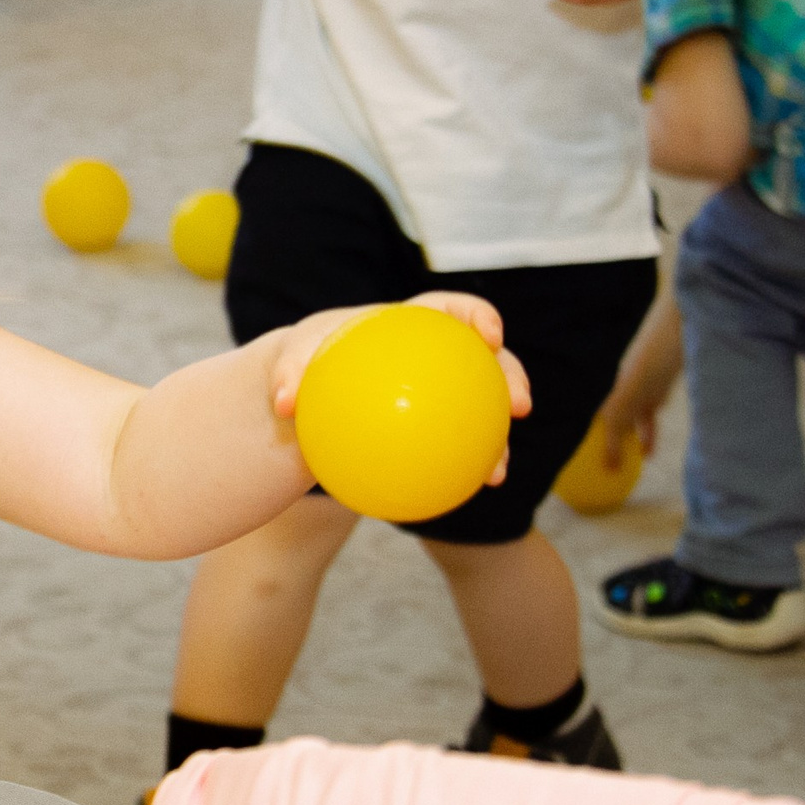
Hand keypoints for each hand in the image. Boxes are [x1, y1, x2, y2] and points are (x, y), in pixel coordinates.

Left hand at [265, 291, 533, 483]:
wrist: (310, 396)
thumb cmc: (305, 365)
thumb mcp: (292, 360)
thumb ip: (289, 373)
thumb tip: (284, 403)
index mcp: (409, 325)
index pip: (450, 311)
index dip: (479, 316)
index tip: (492, 334)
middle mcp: (436, 357)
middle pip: (486, 361)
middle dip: (512, 379)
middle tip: (519, 405)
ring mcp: (441, 393)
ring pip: (483, 411)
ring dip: (499, 439)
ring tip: (497, 471)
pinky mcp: (434, 426)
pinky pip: (457, 446)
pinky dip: (465, 467)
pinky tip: (467, 493)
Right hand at [590, 378, 658, 468]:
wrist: (652, 373)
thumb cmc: (627, 396)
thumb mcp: (615, 424)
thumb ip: (612, 447)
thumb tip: (610, 469)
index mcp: (601, 405)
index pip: (590, 427)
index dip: (586, 443)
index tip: (584, 462)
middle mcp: (615, 404)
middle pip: (609, 430)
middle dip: (608, 448)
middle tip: (607, 468)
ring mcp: (632, 404)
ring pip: (629, 430)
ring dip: (629, 447)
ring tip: (628, 466)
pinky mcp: (649, 406)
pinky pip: (647, 427)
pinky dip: (648, 440)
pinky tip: (648, 456)